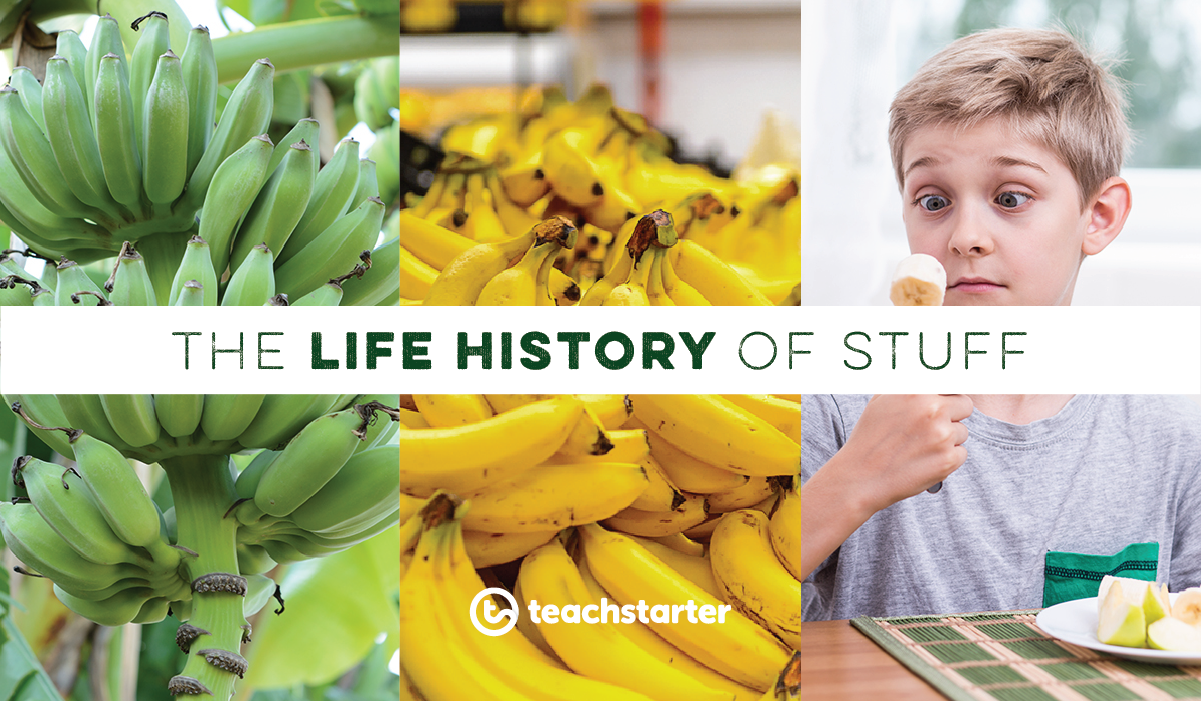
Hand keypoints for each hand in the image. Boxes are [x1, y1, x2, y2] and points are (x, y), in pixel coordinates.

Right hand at [833, 394, 971, 512]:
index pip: (952, 382)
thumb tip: (926, 371)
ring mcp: (942, 435)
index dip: (948, 393)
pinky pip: (961, 453)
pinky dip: (947, 459)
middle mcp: (932, 409)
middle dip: (953, 415)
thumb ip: (908, 386)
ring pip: (962, 432)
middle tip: (931, 427)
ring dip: (948, 439)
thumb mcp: (881, 400)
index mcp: (916, 390)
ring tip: (920, 447)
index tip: (945, 400)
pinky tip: (924, 461)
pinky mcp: (948, 460)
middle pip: (965, 405)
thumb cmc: (869, 437)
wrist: (860, 477)